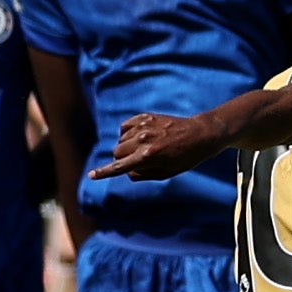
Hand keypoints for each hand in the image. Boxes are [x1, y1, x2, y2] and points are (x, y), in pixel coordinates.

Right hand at [91, 113, 219, 181]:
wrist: (200, 134)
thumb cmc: (185, 158)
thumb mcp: (166, 173)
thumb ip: (143, 174)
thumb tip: (126, 170)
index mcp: (148, 157)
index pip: (119, 166)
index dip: (104, 172)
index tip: (91, 175)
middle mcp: (143, 140)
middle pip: (117, 153)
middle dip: (123, 160)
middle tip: (139, 161)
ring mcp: (143, 126)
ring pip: (120, 140)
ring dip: (127, 147)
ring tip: (146, 148)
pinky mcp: (145, 117)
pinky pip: (125, 127)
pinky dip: (127, 134)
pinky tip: (139, 137)